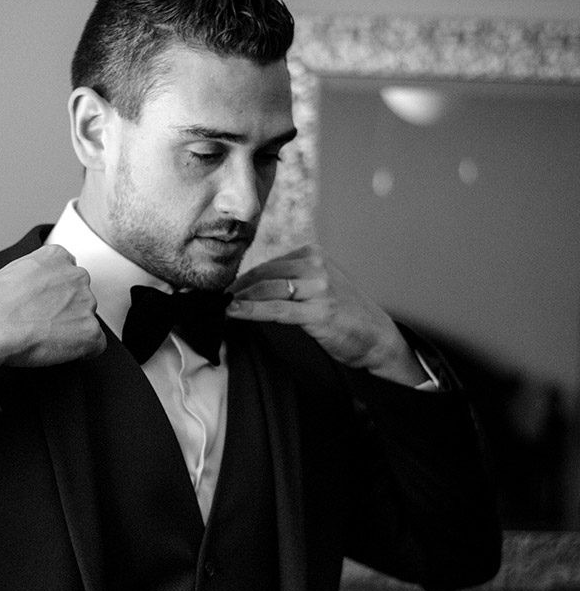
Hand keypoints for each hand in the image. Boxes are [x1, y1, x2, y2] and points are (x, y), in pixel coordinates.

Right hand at [0, 245, 106, 371]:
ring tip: (46, 337)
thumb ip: (34, 273)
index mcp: (57, 257)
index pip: (69, 272)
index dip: (58, 292)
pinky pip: (96, 344)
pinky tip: (61, 351)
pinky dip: (83, 351)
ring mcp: (86, 303)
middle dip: (67, 310)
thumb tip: (35, 288)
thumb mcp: (11, 270)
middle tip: (44, 323)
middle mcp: (77, 276)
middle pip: (81, 296)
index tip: (49, 303)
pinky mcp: (89, 331)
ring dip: (73, 329)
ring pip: (87, 319)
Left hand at [228, 244, 424, 384]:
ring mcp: (318, 287)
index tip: (223, 294)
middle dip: (235, 290)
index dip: (241, 281)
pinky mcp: (319, 311)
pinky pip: (276, 310)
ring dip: (238, 301)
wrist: (378, 337)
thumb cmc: (346, 314)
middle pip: (262, 276)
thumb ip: (292, 281)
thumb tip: (252, 288)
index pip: (267, 265)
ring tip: (218, 310)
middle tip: (212, 303)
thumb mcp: (319, 286)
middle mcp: (316, 265)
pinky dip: (250, 311)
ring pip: (266, 290)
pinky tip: (233, 314)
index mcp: (314, 254)